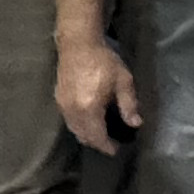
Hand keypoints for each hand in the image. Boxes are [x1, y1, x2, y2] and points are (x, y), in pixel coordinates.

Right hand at [56, 37, 140, 152]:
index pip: (97, 137)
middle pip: (84, 136)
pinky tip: (89, 122)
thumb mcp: (123, 81)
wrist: (78, 44)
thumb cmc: (104, 61)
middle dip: (97, 143)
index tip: (116, 150)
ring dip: (87, 136)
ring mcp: (63, 106)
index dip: (106, 146)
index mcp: (89, 109)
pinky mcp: (58, 99)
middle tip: (110, 143)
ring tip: (101, 135)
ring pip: (74, 130)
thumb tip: (136, 124)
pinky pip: (68, 121)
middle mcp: (73, 111)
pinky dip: (79, 126)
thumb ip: (129, 105)